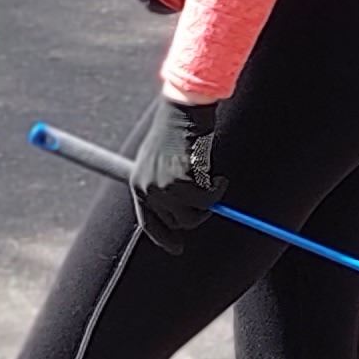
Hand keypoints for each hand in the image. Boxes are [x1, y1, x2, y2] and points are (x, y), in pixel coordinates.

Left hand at [126, 97, 226, 248]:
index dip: (163, 238)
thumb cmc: (176, 130)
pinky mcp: (180, 181)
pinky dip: (218, 190)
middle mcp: (147, 189)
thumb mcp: (163, 162)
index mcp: (138, 184)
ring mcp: (162, 187)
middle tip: (210, 198)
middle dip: (197, 215)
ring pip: (193, 215)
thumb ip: (169, 186)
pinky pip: (207, 199)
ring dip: (209, 202)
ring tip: (216, 183)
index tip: (177, 249)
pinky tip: (220, 177)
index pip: (148, 223)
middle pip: (176, 223)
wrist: (182, 109)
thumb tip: (188, 210)